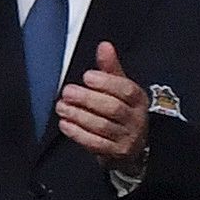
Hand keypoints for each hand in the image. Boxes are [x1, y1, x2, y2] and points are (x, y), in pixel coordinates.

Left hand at [55, 40, 150, 168]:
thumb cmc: (122, 111)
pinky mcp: (115, 153)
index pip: (126, 90)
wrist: (133, 146)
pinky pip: (95, 144)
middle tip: (67, 92)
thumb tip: (104, 45)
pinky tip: (64, 124)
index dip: (106, 82)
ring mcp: (126, 137)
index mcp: (138, 100)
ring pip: (103, 126)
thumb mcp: (120, 88)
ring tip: (61, 107)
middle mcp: (136, 119)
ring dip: (78, 116)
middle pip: (113, 108)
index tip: (86, 77)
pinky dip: (77, 134)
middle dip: (87, 99)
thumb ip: (110, 68)